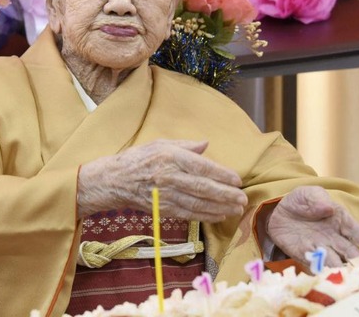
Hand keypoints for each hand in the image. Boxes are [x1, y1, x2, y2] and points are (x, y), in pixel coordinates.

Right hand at [77, 139, 247, 221]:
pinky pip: (188, 214)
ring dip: (220, 208)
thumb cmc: (139, 158)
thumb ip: (185, 145)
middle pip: (203, 188)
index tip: (237, 180)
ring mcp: (165, 195)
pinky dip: (205, 216)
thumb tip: (206, 144)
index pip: (202, 167)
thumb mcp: (161, 143)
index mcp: (170, 157)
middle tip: (243, 198)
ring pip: (198, 203)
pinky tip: (219, 215)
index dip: (222, 175)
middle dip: (226, 194)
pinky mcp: (162, 209)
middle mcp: (169, 176)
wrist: (115, 180)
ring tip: (236, 209)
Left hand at [267, 186, 358, 269]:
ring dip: (339, 268)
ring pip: (334, 261)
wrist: (279, 212)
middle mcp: (334, 237)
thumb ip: (317, 198)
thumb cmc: (300, 201)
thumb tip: (328, 207)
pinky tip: (323, 276)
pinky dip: (319, 271)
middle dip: (356, 260)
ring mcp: (320, 248)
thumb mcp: (307, 193)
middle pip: (349, 251)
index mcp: (340, 220)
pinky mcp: (305, 256)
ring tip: (343, 275)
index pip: (355, 230)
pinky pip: (314, 265)